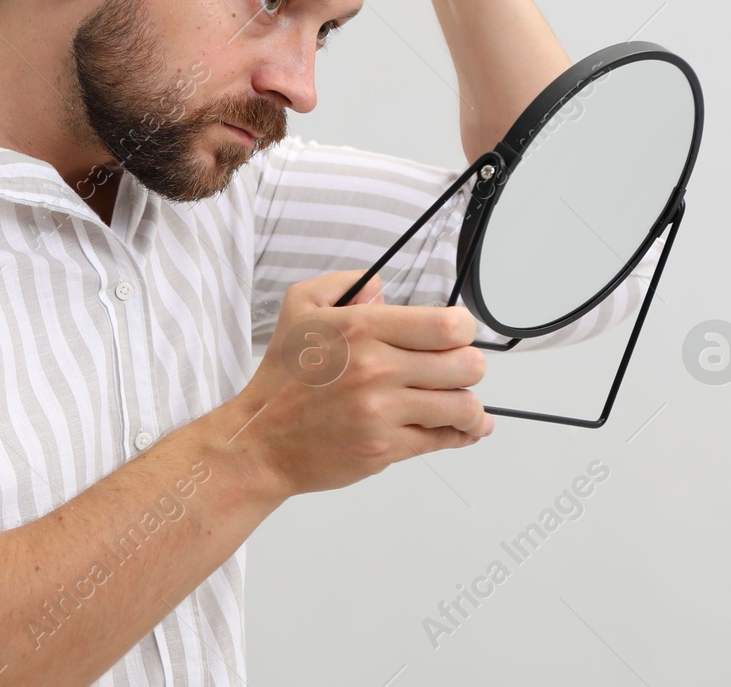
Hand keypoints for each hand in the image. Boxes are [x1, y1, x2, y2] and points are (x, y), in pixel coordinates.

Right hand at [233, 268, 492, 500]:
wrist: (261, 439)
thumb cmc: (283, 377)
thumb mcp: (299, 307)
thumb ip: (345, 284)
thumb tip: (384, 290)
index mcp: (360, 329)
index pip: (447, 325)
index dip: (463, 328)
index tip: (457, 334)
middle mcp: (375, 369)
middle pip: (465, 365)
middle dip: (469, 366)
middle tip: (457, 369)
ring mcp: (381, 411)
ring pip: (462, 406)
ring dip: (468, 405)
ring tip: (461, 403)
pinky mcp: (384, 448)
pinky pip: (443, 440)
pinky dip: (460, 435)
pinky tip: (463, 430)